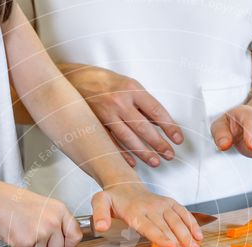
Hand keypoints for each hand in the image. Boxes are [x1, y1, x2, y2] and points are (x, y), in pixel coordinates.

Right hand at [0, 183, 82, 246]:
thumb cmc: (13, 201)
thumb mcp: (44, 205)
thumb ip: (55, 221)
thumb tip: (61, 240)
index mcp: (60, 211)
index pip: (75, 235)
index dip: (68, 244)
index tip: (62, 246)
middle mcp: (52, 222)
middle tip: (32, 240)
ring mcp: (40, 233)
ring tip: (19, 234)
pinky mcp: (25, 242)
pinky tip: (11, 238)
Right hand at [65, 65, 182, 167]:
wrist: (73, 78)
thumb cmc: (104, 82)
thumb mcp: (128, 85)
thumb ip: (143, 103)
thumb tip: (161, 123)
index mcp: (131, 88)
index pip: (156, 110)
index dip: (169, 127)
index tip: (178, 139)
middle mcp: (119, 101)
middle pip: (143, 127)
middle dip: (159, 143)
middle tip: (169, 155)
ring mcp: (105, 113)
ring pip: (128, 137)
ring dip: (143, 152)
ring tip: (155, 162)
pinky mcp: (94, 123)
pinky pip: (110, 142)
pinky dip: (122, 154)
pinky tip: (132, 163)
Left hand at [91, 183, 202, 246]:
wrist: (125, 186)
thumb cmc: (113, 199)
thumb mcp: (99, 203)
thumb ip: (99, 215)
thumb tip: (100, 227)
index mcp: (135, 211)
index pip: (150, 227)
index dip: (161, 237)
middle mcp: (151, 207)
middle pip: (166, 227)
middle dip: (178, 243)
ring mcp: (162, 204)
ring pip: (177, 221)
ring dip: (188, 235)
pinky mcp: (170, 203)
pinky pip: (183, 213)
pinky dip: (192, 224)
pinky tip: (198, 236)